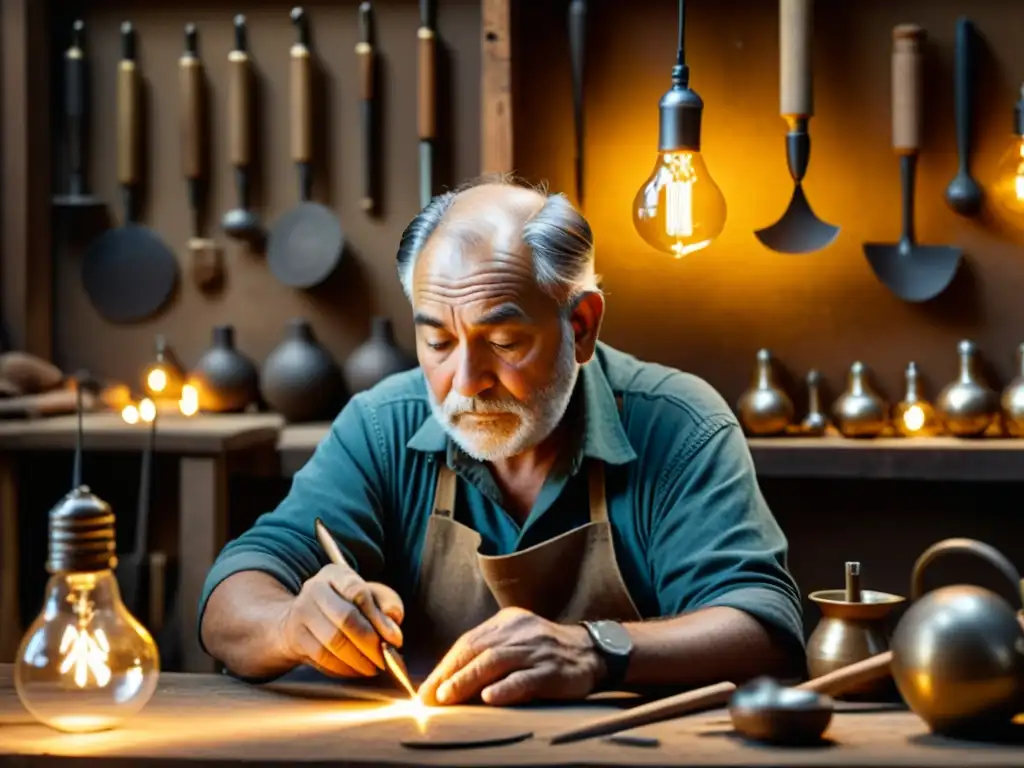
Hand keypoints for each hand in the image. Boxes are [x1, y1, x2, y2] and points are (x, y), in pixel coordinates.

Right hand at [279, 563, 403, 677]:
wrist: (300, 619)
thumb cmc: (343, 605)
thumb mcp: (368, 595)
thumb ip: (387, 604)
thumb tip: (394, 625)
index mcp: (336, 574)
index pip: (358, 592)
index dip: (379, 619)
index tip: (395, 639)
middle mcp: (315, 588)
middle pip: (346, 618)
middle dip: (370, 643)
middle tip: (385, 658)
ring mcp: (302, 612)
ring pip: (333, 641)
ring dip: (358, 660)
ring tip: (373, 667)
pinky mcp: (296, 637)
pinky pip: (322, 657)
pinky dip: (344, 668)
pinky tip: (356, 669)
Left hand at [418, 607, 603, 705]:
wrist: (593, 652)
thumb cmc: (546, 652)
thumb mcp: (517, 642)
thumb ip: (488, 654)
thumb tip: (448, 682)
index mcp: (507, 622)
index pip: (468, 642)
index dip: (445, 665)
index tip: (426, 688)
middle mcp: (520, 631)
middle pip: (477, 650)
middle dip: (449, 674)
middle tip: (429, 697)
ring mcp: (537, 649)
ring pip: (495, 661)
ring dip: (467, 680)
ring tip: (448, 698)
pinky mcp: (553, 670)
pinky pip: (525, 678)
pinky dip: (505, 688)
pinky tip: (489, 698)